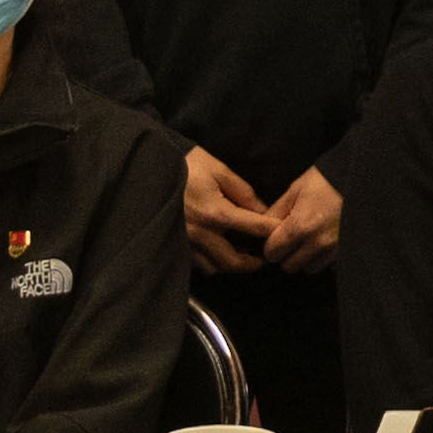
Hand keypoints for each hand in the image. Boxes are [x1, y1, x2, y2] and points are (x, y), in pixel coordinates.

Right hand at [178, 147, 272, 274]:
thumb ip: (243, 192)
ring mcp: (186, 243)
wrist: (152, 168)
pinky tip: (217, 252)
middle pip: (233, 260)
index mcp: (216, 213)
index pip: (253, 229)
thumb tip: (261, 210)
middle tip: (262, 259)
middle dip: (251, 263)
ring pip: (214, 267)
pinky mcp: (175, 246)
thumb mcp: (219, 170)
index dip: (271, 232)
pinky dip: (211, 263)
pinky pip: (198, 264)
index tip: (280, 235)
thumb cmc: (188, 165)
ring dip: (230, 265)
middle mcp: (201, 234)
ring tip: (240, 256)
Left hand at [260, 166, 343, 271]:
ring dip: (305, 258)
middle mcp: (317, 242)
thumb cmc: (327, 179)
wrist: (362, 178)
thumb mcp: (296, 189)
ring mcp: (334, 249)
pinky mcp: (346, 251)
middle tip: (291, 237)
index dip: (269, 244)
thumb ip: (276, 211)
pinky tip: (323, 241)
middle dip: (286, 254)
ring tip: (309, 239)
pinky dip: (322, 257)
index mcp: (300, 226)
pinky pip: (327, 265)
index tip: (274, 236)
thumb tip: (261, 228)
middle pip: (289, 265)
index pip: (272, 252)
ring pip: (309, 268)